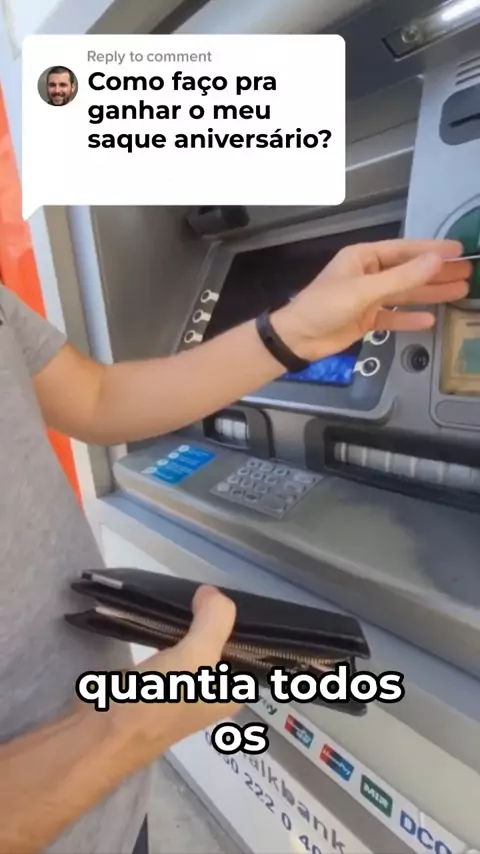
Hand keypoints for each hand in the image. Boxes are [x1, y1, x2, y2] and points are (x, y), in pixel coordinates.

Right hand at [109, 586, 242, 761]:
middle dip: (210, 617)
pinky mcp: (153, 683)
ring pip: (193, 644)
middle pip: (219, 643)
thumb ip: (214, 621)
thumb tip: (210, 593)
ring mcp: (180, 689)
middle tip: (198, 591)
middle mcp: (211, 693)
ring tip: (181, 598)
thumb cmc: (156, 702)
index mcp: (230, 693)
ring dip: (187, 623)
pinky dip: (166, 631)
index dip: (238, 618)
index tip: (223, 595)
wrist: (97, 735)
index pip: (249, 648)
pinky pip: (169, 648)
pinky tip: (161, 616)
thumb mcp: (197, 658)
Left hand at [271, 239, 471, 361]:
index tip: (458, 250)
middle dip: (437, 272)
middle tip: (467, 272)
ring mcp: (367, 297)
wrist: (298, 339)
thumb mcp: (364, 290)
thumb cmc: (325, 306)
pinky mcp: (365, 319)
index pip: (404, 250)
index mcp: (363, 258)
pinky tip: (430, 319)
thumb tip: (436, 261)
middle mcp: (367, 274)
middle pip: (408, 271)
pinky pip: (393, 316)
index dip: (432, 250)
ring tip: (460, 291)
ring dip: (430, 293)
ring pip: (404, 293)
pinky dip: (410, 318)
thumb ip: (401, 278)